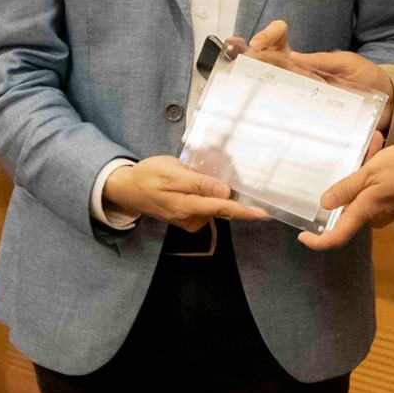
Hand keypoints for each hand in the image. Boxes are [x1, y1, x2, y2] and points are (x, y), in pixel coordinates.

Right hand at [104, 155, 272, 232]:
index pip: (223, 208)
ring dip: (216, 191)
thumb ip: (199, 183)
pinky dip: (208, 193)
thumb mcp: (172, 172)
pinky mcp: (189, 218)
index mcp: (187, 206)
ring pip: (215, 205)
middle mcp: (191, 218)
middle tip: (222, 173)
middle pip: (222, 207)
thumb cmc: (148, 175)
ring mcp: (190, 220)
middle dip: (230, 193)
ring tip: (196, 172)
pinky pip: (206, 205)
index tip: (265, 214)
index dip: (246, 211)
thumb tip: (225, 191)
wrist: (128, 189)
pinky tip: (195, 181)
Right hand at [241, 20, 393, 129]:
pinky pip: (293, 121)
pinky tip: (265, 118)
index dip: (266, 40)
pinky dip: (280, 120)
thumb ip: (321, 61)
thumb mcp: (345, 63)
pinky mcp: (314, 122)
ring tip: (244, 88)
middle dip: (250, 65)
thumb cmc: (368, 77)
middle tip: (242, 63)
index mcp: (306, 64)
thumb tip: (290, 57)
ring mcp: (306, 102)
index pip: (278, 48)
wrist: (390, 103)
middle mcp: (301, 82)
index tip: (258, 42)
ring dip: (259, 92)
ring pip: (276, 97)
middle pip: (269, 73)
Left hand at [300, 135, 393, 250]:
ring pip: (363, 191)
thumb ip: (347, 188)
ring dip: (364, 167)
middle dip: (349, 179)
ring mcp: (385, 209)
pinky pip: (376, 187)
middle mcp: (374, 215)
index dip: (319, 240)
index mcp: (366, 210)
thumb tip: (324, 205)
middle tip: (360, 151)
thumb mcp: (370, 172)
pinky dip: (374, 169)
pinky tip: (380, 146)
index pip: (338, 235)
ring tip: (375, 142)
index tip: (303, 236)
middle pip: (350, 205)